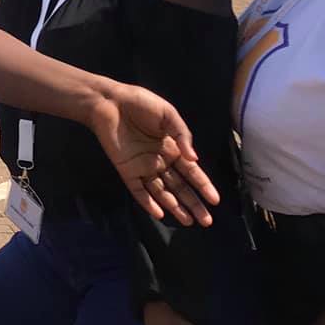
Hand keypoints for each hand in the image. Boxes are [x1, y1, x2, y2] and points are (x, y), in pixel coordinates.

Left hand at [83, 82, 218, 224]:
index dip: (203, 186)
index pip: (191, 172)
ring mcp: (143, 168)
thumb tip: (195, 159)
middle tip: (207, 221)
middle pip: (180, 187)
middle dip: (193, 204)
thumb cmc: (141, 104)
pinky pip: (138, 190)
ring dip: (175, 207)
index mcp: (172, 148)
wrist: (109, 102)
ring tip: (188, 222)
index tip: (215, 200)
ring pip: (162, 192)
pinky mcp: (126, 170)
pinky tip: (160, 213)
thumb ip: (182, 136)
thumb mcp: (168, 115)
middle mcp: (160, 161)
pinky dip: (148, 202)